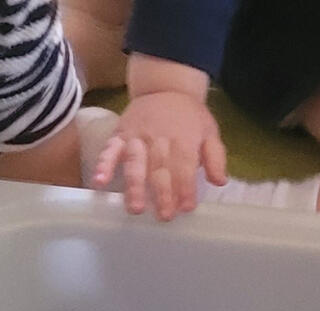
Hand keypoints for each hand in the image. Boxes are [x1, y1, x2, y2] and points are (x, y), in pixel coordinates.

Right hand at [91, 56, 227, 219]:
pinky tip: (99, 181)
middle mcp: (159, 139)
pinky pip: (110, 150)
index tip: (186, 208)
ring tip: (135, 208)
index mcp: (184, 139)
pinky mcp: (120, 135)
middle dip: (162, 193)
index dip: (186, 188)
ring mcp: (137, 137)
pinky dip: (104, 164)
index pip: (185, 167)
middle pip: (160, 169)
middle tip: (164, 216)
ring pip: (136, 163)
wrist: (165, 86)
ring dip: (135, 186)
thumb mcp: (209, 131)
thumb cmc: (189, 116)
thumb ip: (215, 157)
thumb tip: (219, 181)